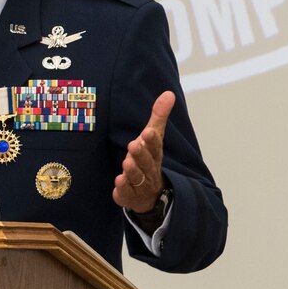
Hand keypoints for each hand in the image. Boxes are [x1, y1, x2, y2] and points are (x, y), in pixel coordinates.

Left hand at [113, 90, 174, 214]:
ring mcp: (140, 184)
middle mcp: (149, 170)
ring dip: (132, 171)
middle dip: (141, 154)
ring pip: (137, 178)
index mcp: (155, 155)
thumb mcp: (153, 137)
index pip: (156, 147)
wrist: (150, 194)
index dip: (152, 140)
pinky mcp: (129, 195)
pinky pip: (127, 193)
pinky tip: (118, 181)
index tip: (147, 132)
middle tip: (134, 145)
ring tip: (126, 163)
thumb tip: (169, 93)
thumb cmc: (149, 159)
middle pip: (146, 162)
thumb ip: (158, 116)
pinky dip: (123, 188)